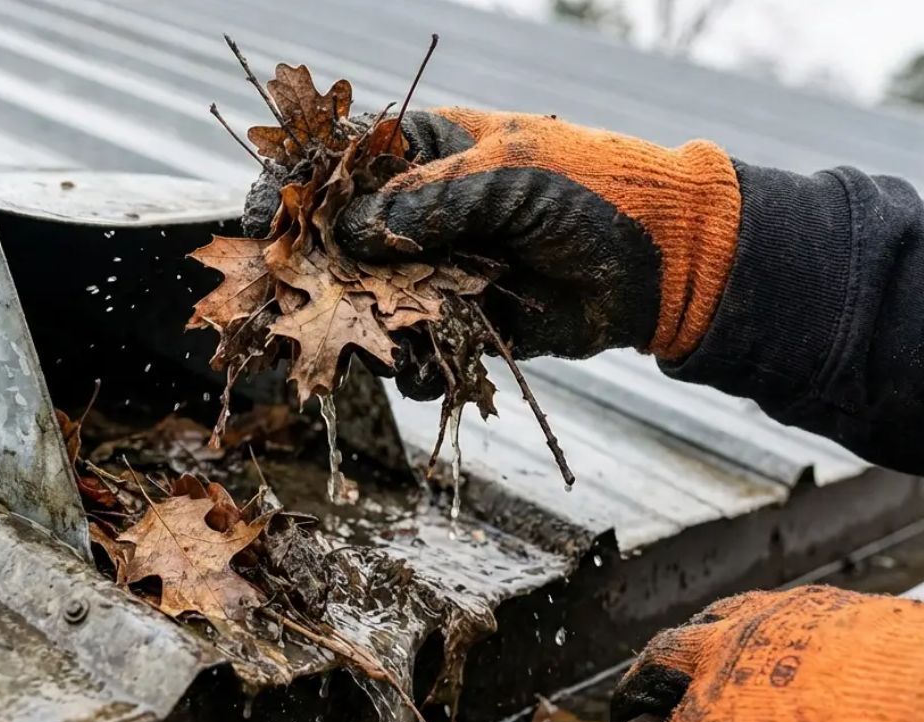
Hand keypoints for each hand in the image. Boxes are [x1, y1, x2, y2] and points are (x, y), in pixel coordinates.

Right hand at [328, 109, 743, 394]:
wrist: (665, 263)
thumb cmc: (592, 190)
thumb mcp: (505, 178)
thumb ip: (424, 204)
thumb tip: (346, 232)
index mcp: (424, 151)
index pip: (334, 166)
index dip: (290, 192)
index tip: (258, 224)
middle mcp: (419, 213)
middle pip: (335, 246)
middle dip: (314, 280)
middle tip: (299, 308)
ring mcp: (436, 270)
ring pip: (366, 306)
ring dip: (363, 331)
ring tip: (381, 342)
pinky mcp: (460, 324)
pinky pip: (413, 351)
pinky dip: (411, 367)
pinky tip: (426, 368)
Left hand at [610, 586, 923, 721]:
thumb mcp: (889, 658)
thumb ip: (848, 672)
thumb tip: (872, 702)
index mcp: (790, 612)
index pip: (728, 621)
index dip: (713, 652)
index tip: (711, 676)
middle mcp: (739, 644)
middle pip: (664, 658)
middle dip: (646, 688)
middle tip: (637, 713)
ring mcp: (713, 699)